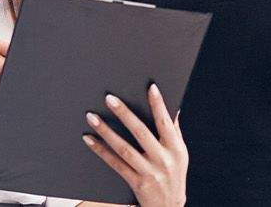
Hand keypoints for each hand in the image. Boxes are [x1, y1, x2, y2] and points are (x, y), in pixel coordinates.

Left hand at [82, 83, 186, 206]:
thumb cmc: (174, 175)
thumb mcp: (180, 154)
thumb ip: (174, 131)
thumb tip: (173, 107)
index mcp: (176, 149)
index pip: (165, 123)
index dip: (159, 104)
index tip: (150, 87)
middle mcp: (163, 160)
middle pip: (141, 132)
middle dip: (124, 114)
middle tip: (110, 98)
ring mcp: (149, 173)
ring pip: (124, 148)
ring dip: (106, 131)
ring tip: (92, 117)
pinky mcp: (136, 183)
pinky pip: (115, 164)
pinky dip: (101, 151)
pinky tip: (90, 140)